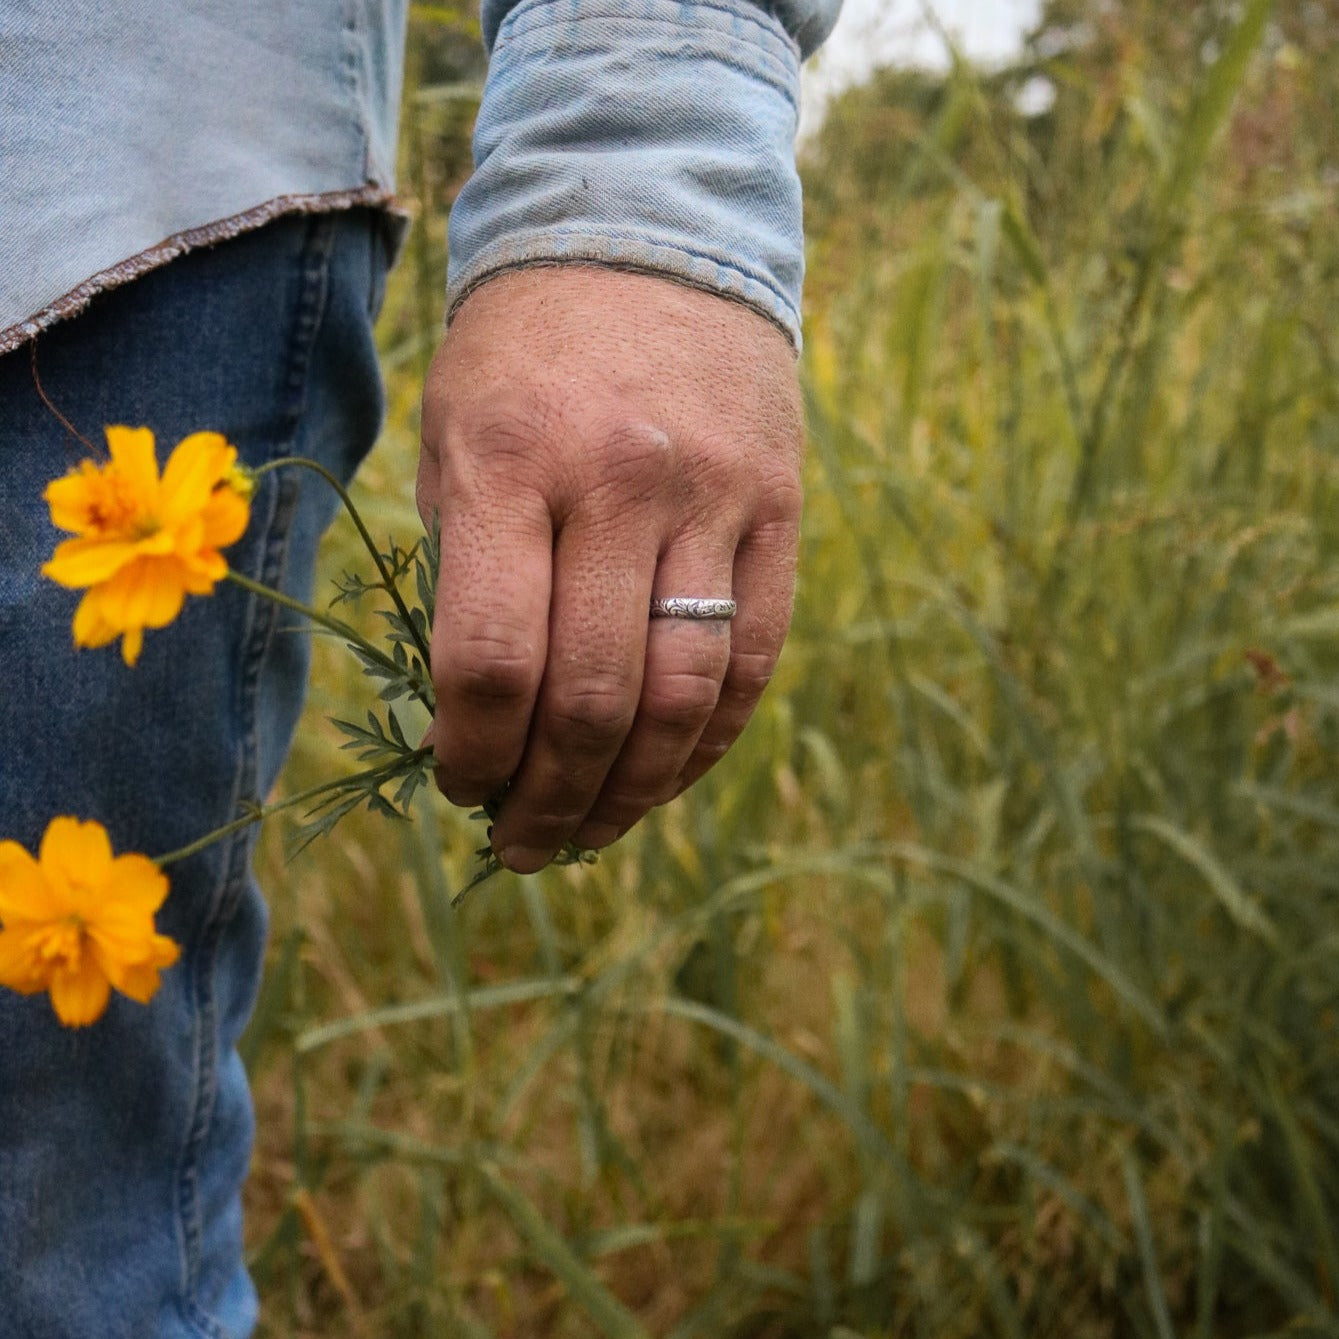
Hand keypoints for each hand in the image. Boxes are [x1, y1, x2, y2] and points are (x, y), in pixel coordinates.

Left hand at [416, 267, 802, 872]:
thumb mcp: (454, 435)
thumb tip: (483, 721)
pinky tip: (665, 776)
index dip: (471, 755)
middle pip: (591, 698)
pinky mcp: (780, 508)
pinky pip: (754, 657)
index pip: (489, 661)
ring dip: (631, 791)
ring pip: (682, 696)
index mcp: (510, 462)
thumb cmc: (524, 352)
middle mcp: (619, 483)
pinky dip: (707, 739)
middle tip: (522, 843)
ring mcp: (713, 496)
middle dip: (548, 799)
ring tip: (591, 830)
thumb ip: (464, 571)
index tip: (460, 787)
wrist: (650, 234)